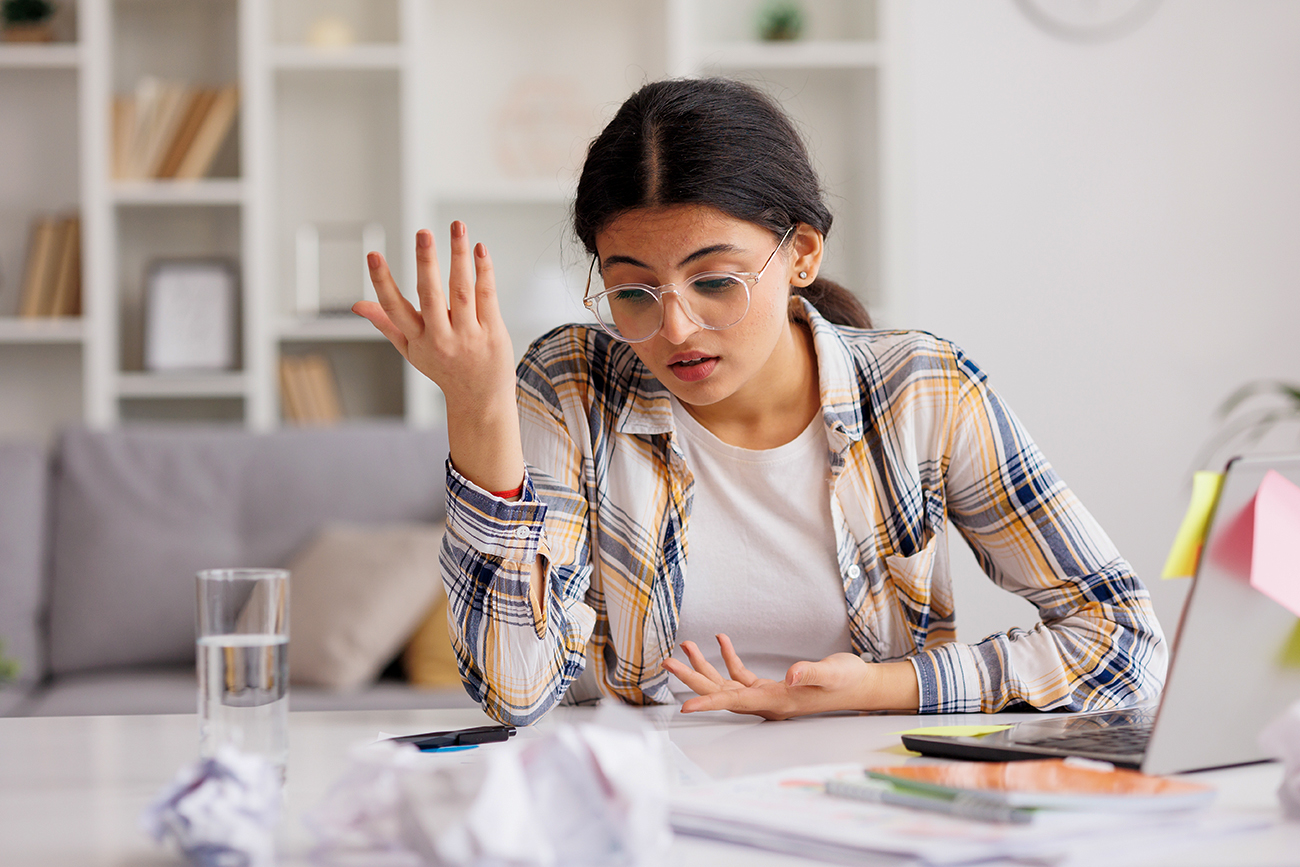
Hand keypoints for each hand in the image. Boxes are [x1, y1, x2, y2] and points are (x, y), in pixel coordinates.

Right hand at [354, 223, 523, 491]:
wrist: (480, 400)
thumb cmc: (444, 369)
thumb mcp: (411, 351)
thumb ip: (386, 324)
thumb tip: (357, 304)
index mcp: (417, 340)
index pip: (394, 308)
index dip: (382, 282)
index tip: (372, 255)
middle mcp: (441, 338)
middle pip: (430, 296)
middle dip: (426, 263)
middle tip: (422, 233)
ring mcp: (468, 336)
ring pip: (462, 290)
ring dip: (459, 256)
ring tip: (457, 227)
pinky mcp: (492, 332)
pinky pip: (487, 296)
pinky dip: (484, 271)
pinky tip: (480, 249)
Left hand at [662, 634, 918, 719]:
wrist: (861, 686)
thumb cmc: (848, 682)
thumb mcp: (832, 673)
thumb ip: (809, 672)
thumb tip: (789, 676)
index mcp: (776, 702)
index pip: (734, 703)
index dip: (708, 703)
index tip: (685, 706)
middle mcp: (766, 703)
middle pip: (720, 693)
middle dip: (692, 678)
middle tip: (667, 662)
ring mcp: (767, 696)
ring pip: (726, 684)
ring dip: (705, 666)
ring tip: (685, 646)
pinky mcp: (771, 688)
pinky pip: (741, 676)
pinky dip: (729, 659)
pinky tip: (721, 641)